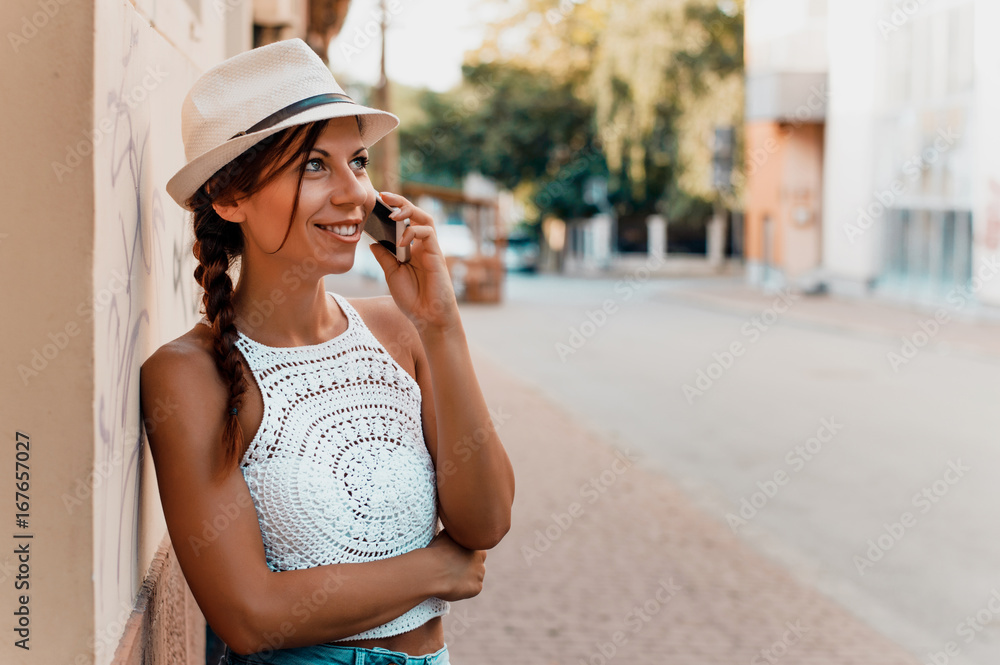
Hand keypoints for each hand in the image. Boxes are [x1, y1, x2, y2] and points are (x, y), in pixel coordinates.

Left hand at [367, 191, 460, 333]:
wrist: (428, 317)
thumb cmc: (412, 298)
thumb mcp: (392, 274)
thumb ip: (384, 257)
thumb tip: (372, 242)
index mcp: (410, 248)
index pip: (403, 222)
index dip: (391, 210)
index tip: (376, 201)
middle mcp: (421, 245)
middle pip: (415, 214)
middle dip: (400, 202)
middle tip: (383, 196)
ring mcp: (430, 249)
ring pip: (424, 219)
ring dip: (409, 212)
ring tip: (393, 214)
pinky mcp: (437, 254)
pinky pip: (428, 234)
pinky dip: (413, 233)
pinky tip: (401, 241)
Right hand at [425, 529, 485, 600]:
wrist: (431, 570)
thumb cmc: (435, 551)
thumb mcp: (446, 534)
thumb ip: (455, 533)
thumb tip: (454, 528)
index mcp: (475, 544)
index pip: (475, 550)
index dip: (464, 555)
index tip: (455, 558)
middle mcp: (481, 558)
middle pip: (478, 564)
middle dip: (469, 566)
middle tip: (454, 569)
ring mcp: (480, 573)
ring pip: (476, 576)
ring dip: (468, 578)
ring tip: (452, 578)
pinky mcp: (477, 587)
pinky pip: (473, 589)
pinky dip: (466, 590)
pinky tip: (453, 586)